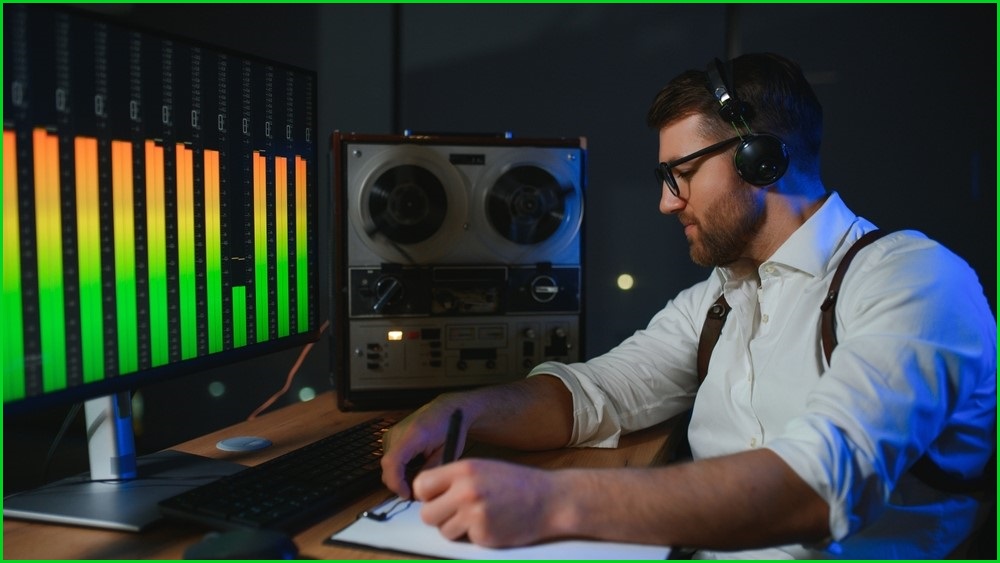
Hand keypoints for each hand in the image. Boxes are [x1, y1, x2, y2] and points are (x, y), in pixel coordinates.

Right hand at [381, 398, 466, 497]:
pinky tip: (415, 467)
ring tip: (419, 475)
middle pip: (388, 467)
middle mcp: (397, 433)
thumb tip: (418, 489)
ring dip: (400, 476)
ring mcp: (391, 435)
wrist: (446, 409)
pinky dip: (400, 468)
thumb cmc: (450, 427)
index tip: (407, 494)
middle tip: (418, 491)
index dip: (396, 483)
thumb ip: (430, 471)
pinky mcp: (390, 438)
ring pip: (388, 466)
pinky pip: (391, 460)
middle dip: (400, 484)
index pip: (392, 462)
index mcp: (413, 435)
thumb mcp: (446, 452)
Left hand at [413, 458, 564, 547]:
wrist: (550, 500)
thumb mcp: (483, 469)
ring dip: (458, 529)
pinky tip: (493, 524)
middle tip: (457, 513)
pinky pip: (464, 540)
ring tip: (481, 517)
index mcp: (464, 470)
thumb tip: (428, 495)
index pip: (422, 485)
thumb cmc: (516, 484)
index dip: (428, 495)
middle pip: (427, 514)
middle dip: (439, 517)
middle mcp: (465, 491)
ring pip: (444, 531)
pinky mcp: (483, 534)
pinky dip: (475, 536)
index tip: (438, 498)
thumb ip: (455, 479)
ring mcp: (474, 514)